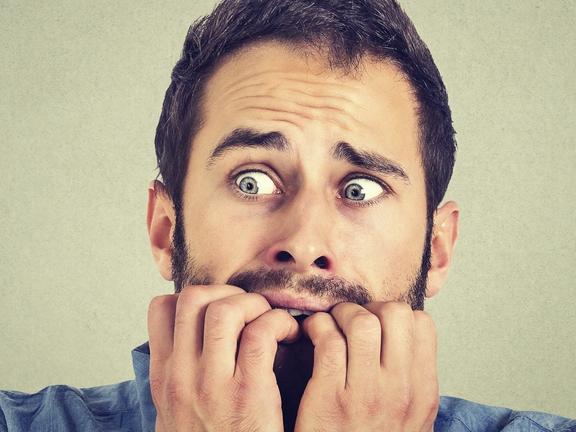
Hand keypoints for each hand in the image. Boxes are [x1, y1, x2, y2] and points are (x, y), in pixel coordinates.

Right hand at [147, 285, 299, 430]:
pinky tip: (289, 335)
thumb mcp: (175, 416)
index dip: (192, 298)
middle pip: (193, 298)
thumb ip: (179, 379)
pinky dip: (279, 323)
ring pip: (225, 309)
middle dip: (226, 292)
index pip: (160, 309)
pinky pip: (262, 333)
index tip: (219, 309)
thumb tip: (186, 345)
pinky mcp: (249, 394)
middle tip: (248, 309)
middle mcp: (182, 376)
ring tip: (269, 320)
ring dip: (254, 304)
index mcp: (164, 378)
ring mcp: (213, 385)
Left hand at [295, 301, 438, 431]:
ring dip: (340, 314)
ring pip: (361, 321)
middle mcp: (399, 390)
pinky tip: (311, 335)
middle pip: (394, 313)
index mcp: (422, 392)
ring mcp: (365, 394)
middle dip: (369, 307)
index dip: (397, 315)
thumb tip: (403, 339)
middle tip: (351, 320)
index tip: (378, 324)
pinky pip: (327, 340)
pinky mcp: (329, 397)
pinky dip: (316, 327)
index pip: (423, 324)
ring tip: (330, 325)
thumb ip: (410, 382)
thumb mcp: (410, 421)